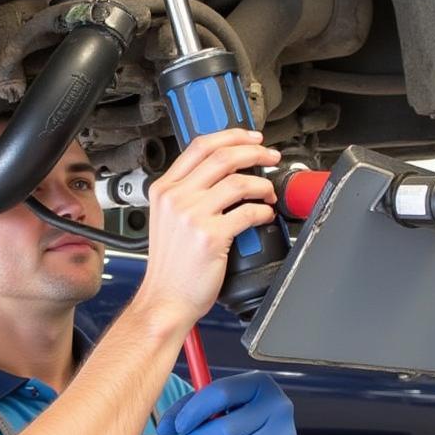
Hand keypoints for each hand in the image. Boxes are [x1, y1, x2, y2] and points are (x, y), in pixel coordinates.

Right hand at [135, 130, 278, 331]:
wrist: (165, 299)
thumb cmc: (170, 266)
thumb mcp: (167, 219)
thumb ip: (187, 194)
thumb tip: (222, 174)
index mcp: (164, 189)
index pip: (200, 146)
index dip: (231, 136)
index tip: (251, 138)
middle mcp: (176, 198)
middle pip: (222, 157)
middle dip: (254, 151)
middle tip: (270, 156)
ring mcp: (192, 216)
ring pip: (239, 182)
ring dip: (262, 184)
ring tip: (269, 193)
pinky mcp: (210, 236)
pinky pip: (248, 212)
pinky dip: (263, 211)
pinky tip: (264, 215)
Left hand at [156, 372, 296, 434]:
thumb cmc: (240, 414)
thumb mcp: (217, 401)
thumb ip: (188, 409)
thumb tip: (164, 428)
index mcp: (258, 383)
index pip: (221, 393)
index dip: (195, 410)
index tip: (180, 424)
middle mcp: (276, 406)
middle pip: (226, 430)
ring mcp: (282, 434)